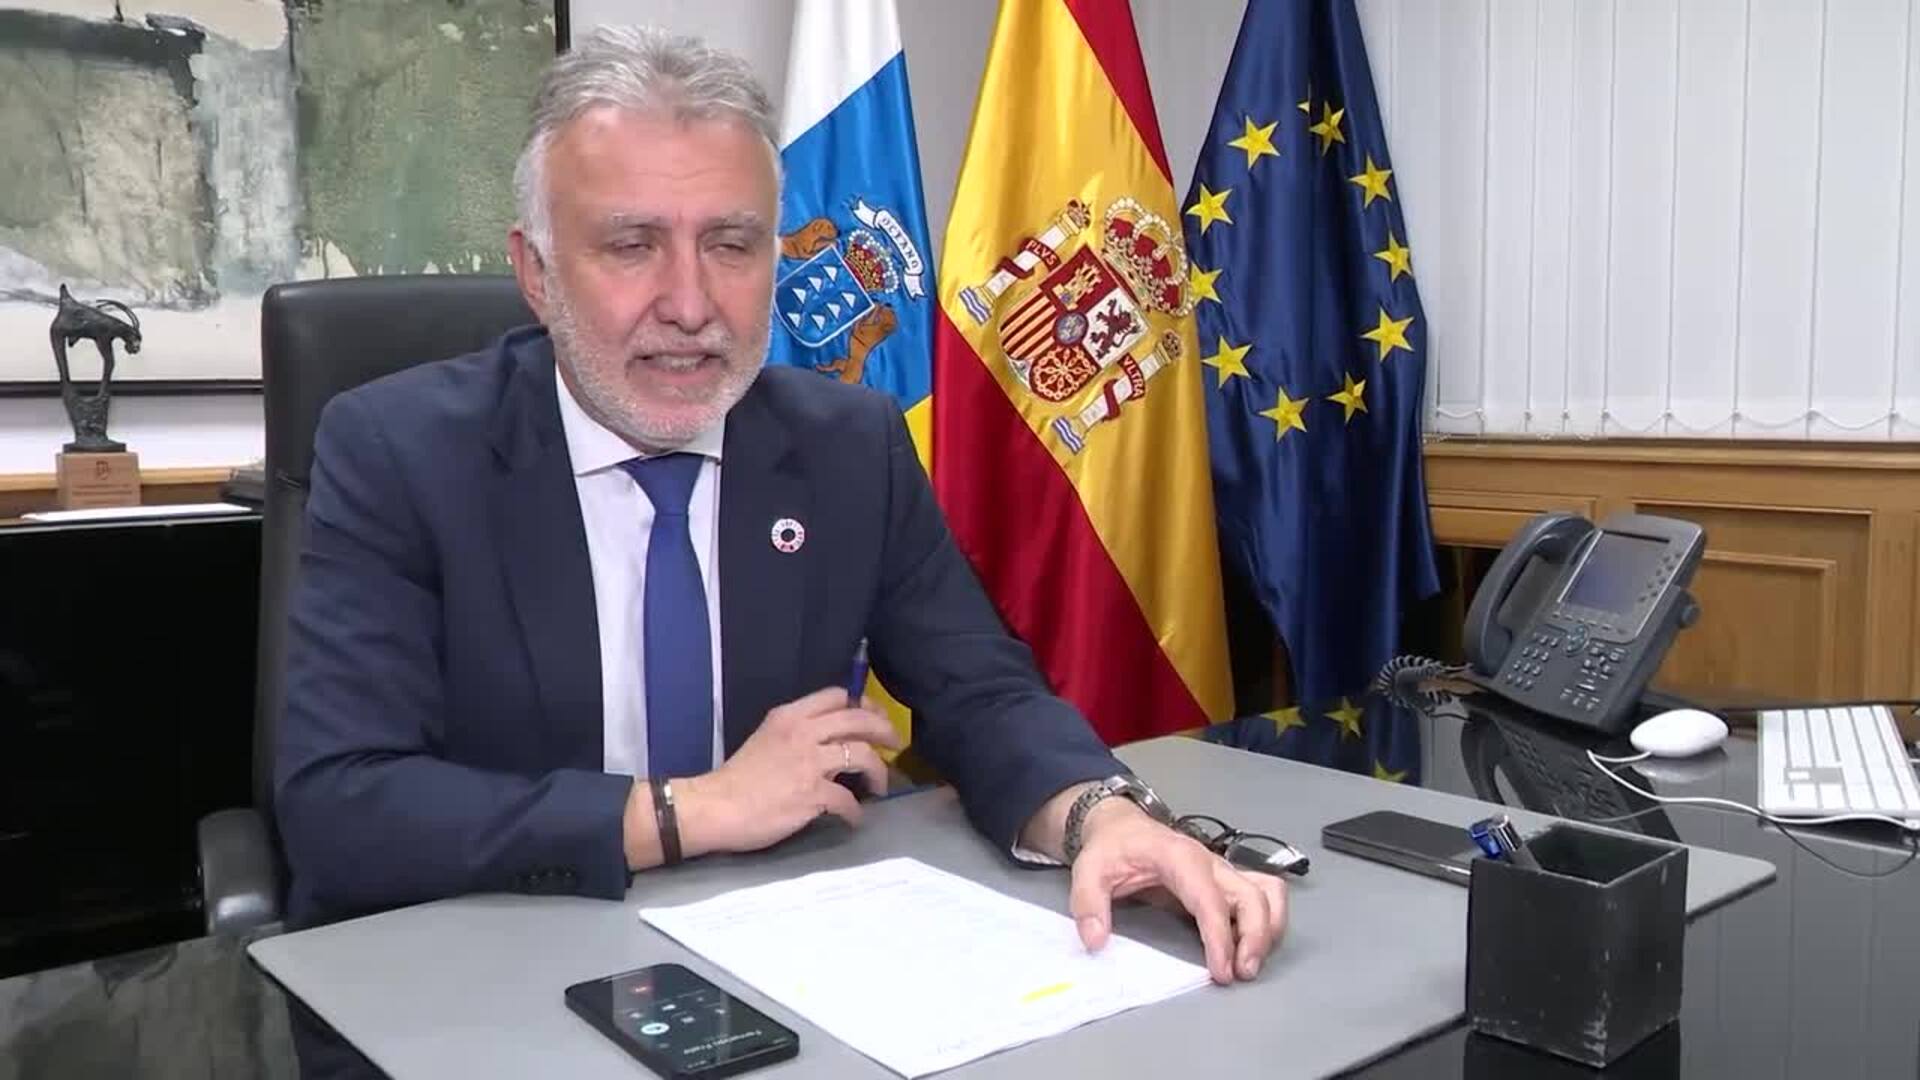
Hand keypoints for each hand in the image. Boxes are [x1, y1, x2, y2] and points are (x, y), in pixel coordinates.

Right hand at [676, 686, 899, 855]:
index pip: (837, 696)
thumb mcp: (767, 739)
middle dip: (884, 730)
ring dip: (879, 771)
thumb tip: (827, 742)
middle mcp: (803, 733)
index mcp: (790, 716)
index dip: (862, 705)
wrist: (715, 806)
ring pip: (862, 754)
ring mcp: (809, 763)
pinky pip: (848, 800)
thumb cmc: (737, 777)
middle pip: (858, 719)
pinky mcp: (812, 794)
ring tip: (880, 786)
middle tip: (894, 744)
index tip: (873, 718)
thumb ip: (797, 734)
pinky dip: (856, 811)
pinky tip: (854, 818)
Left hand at [1068, 801, 1287, 983]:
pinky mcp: (1225, 880)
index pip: (1209, 898)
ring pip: (1266, 892)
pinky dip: (1268, 919)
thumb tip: (1096, 941)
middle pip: (1251, 895)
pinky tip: (1253, 945)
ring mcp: (1221, 870)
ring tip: (1252, 963)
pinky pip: (1262, 894)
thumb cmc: (1111, 849)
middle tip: (1242, 973)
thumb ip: (1089, 905)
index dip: (1220, 936)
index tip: (1221, 970)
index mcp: (1179, 857)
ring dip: (1269, 928)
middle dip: (1255, 936)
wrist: (1122, 827)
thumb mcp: (1088, 871)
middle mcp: (1209, 862)